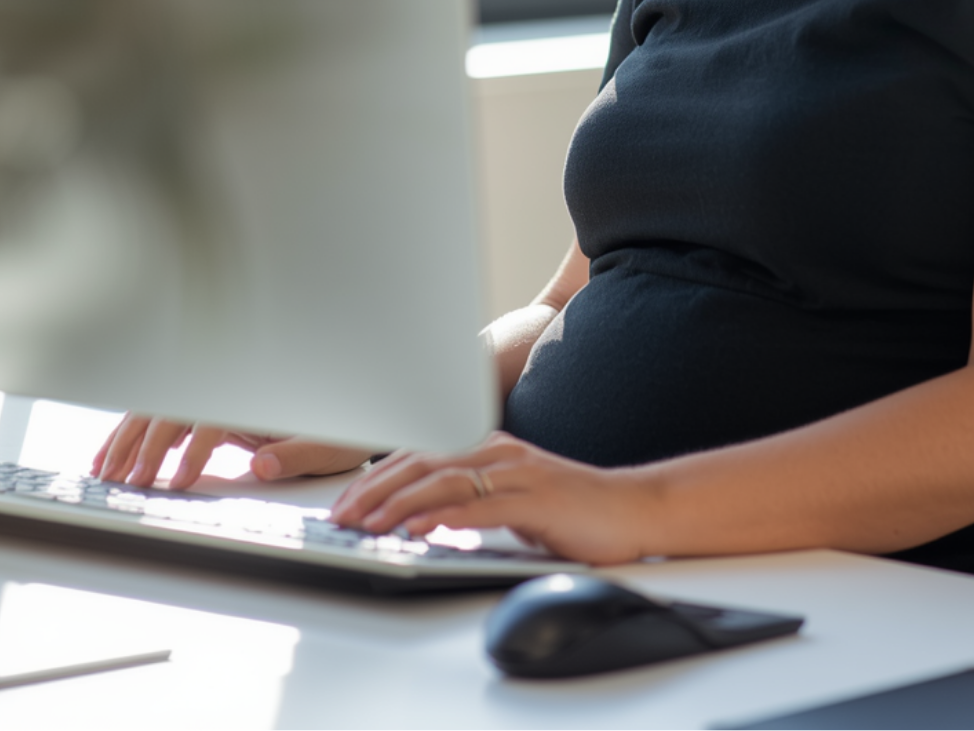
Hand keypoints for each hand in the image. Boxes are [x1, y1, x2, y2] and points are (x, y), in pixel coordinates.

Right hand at [92, 412, 371, 489]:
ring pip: (160, 410)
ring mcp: (217, 397)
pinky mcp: (210, 410)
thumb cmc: (339, 432)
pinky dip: (133, 435)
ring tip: (104, 473)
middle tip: (126, 483)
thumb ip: (296, 455)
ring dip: (128, 439)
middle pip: (176, 408)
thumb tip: (262, 465)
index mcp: (258, 395)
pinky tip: (113, 458)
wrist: (346, 416)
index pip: (213, 417)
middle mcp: (232, 390)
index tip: (178, 481)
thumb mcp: (329, 447)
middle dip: (145, 445)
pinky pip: (163, 417)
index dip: (192, 449)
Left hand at [329, 431, 659, 564]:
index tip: (347, 503)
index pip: (422, 454)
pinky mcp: (536, 498)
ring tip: (368, 522)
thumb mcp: (511, 499)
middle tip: (342, 515)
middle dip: (376, 489)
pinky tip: (419, 527)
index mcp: (489, 447)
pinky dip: (444, 515)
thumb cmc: (571, 510)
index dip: (379, 477)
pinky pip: (481, 506)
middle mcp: (499, 451)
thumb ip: (471, 499)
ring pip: (445, 479)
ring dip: (400, 502)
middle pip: (424, 461)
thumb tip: (422, 516)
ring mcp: (518, 472)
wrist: (631, 508)